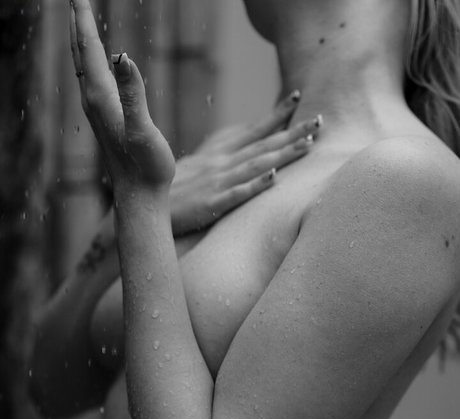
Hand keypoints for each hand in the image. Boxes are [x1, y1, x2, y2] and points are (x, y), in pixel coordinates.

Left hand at [70, 0, 174, 190]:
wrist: (140, 197)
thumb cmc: (146, 168)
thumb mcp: (143, 130)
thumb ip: (133, 94)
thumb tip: (123, 56)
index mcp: (101, 97)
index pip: (90, 49)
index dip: (84, 19)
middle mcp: (93, 101)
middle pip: (80, 53)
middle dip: (77, 23)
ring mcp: (97, 111)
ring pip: (83, 66)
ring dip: (82, 40)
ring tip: (81, 20)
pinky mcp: (105, 120)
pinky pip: (92, 80)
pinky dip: (91, 61)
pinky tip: (98, 61)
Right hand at [171, 96, 321, 232]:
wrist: (144, 206)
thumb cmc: (171, 187)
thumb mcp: (196, 164)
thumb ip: (220, 151)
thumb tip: (243, 138)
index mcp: (218, 153)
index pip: (253, 130)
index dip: (277, 115)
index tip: (298, 96)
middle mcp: (221, 163)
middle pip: (262, 145)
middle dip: (292, 132)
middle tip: (320, 121)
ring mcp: (217, 183)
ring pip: (256, 165)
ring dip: (283, 155)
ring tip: (308, 144)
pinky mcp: (211, 204)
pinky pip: (236, 194)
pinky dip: (255, 185)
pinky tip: (274, 178)